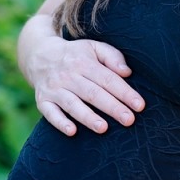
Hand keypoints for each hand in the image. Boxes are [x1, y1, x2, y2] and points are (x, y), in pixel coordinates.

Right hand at [19, 18, 144, 135]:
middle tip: (129, 120)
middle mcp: (68, 75)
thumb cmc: (75, 55)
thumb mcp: (93, 47)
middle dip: (112, 107)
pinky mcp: (43, 100)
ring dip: (87, 117)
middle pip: (93, 93)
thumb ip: (112, 56)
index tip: (139, 105)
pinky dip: (60, 122)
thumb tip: (127, 72)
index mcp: (84, 62)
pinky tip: (72, 131)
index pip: (108, 79)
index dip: (124, 92)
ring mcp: (54, 89)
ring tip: (103, 128)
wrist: (39, 54)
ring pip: (72, 104)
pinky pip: (50, 113)